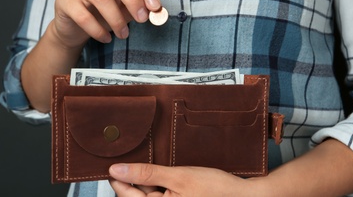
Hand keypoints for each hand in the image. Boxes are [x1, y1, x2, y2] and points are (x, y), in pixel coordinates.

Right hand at [52, 0, 160, 47]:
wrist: (72, 27)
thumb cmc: (100, 13)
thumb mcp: (122, 8)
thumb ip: (137, 6)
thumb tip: (155, 10)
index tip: (155, 6)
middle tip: (142, 19)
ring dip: (116, 19)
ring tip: (124, 34)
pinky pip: (83, 16)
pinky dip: (98, 30)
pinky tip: (106, 38)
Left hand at [109, 163, 262, 196]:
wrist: (242, 196)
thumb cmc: (215, 189)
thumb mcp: (178, 177)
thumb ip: (146, 174)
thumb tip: (116, 170)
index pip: (126, 195)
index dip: (117, 179)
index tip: (110, 164)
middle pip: (137, 195)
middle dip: (133, 178)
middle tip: (128, 158)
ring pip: (149, 193)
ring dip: (146, 179)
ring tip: (147, 163)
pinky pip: (161, 193)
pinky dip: (158, 183)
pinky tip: (161, 172)